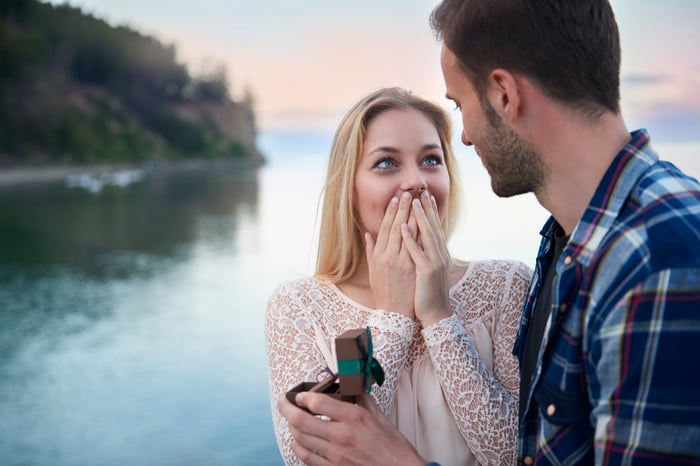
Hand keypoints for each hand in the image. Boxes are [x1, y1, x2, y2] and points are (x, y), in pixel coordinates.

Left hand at [278, 392, 425, 465]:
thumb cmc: (392, 446)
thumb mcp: (379, 416)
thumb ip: (360, 399)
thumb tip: (347, 387)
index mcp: (354, 417)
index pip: (317, 402)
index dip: (302, 396)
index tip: (300, 395)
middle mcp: (342, 435)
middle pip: (300, 420)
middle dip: (286, 408)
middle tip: (283, 403)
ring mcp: (336, 455)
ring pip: (300, 438)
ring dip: (292, 427)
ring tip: (292, 421)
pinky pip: (306, 457)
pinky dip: (299, 447)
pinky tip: (301, 441)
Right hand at [365, 191, 416, 317]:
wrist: (395, 313)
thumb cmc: (384, 293)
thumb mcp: (373, 271)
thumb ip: (371, 251)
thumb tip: (368, 234)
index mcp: (378, 256)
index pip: (385, 229)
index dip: (391, 213)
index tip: (396, 199)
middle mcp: (389, 256)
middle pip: (396, 227)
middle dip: (403, 209)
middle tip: (409, 193)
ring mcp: (402, 262)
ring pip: (408, 234)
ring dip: (414, 216)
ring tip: (419, 202)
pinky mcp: (412, 268)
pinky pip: (417, 246)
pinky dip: (420, 233)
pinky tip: (424, 221)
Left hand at [401, 191, 451, 327]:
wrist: (435, 314)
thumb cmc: (427, 293)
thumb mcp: (425, 270)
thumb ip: (421, 254)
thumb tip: (418, 245)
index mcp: (438, 254)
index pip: (433, 228)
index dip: (429, 212)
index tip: (424, 197)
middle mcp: (439, 255)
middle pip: (432, 227)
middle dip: (426, 209)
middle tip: (420, 191)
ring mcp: (434, 262)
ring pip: (426, 235)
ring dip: (418, 217)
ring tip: (412, 201)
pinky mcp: (427, 270)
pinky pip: (416, 251)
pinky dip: (410, 237)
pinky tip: (404, 226)